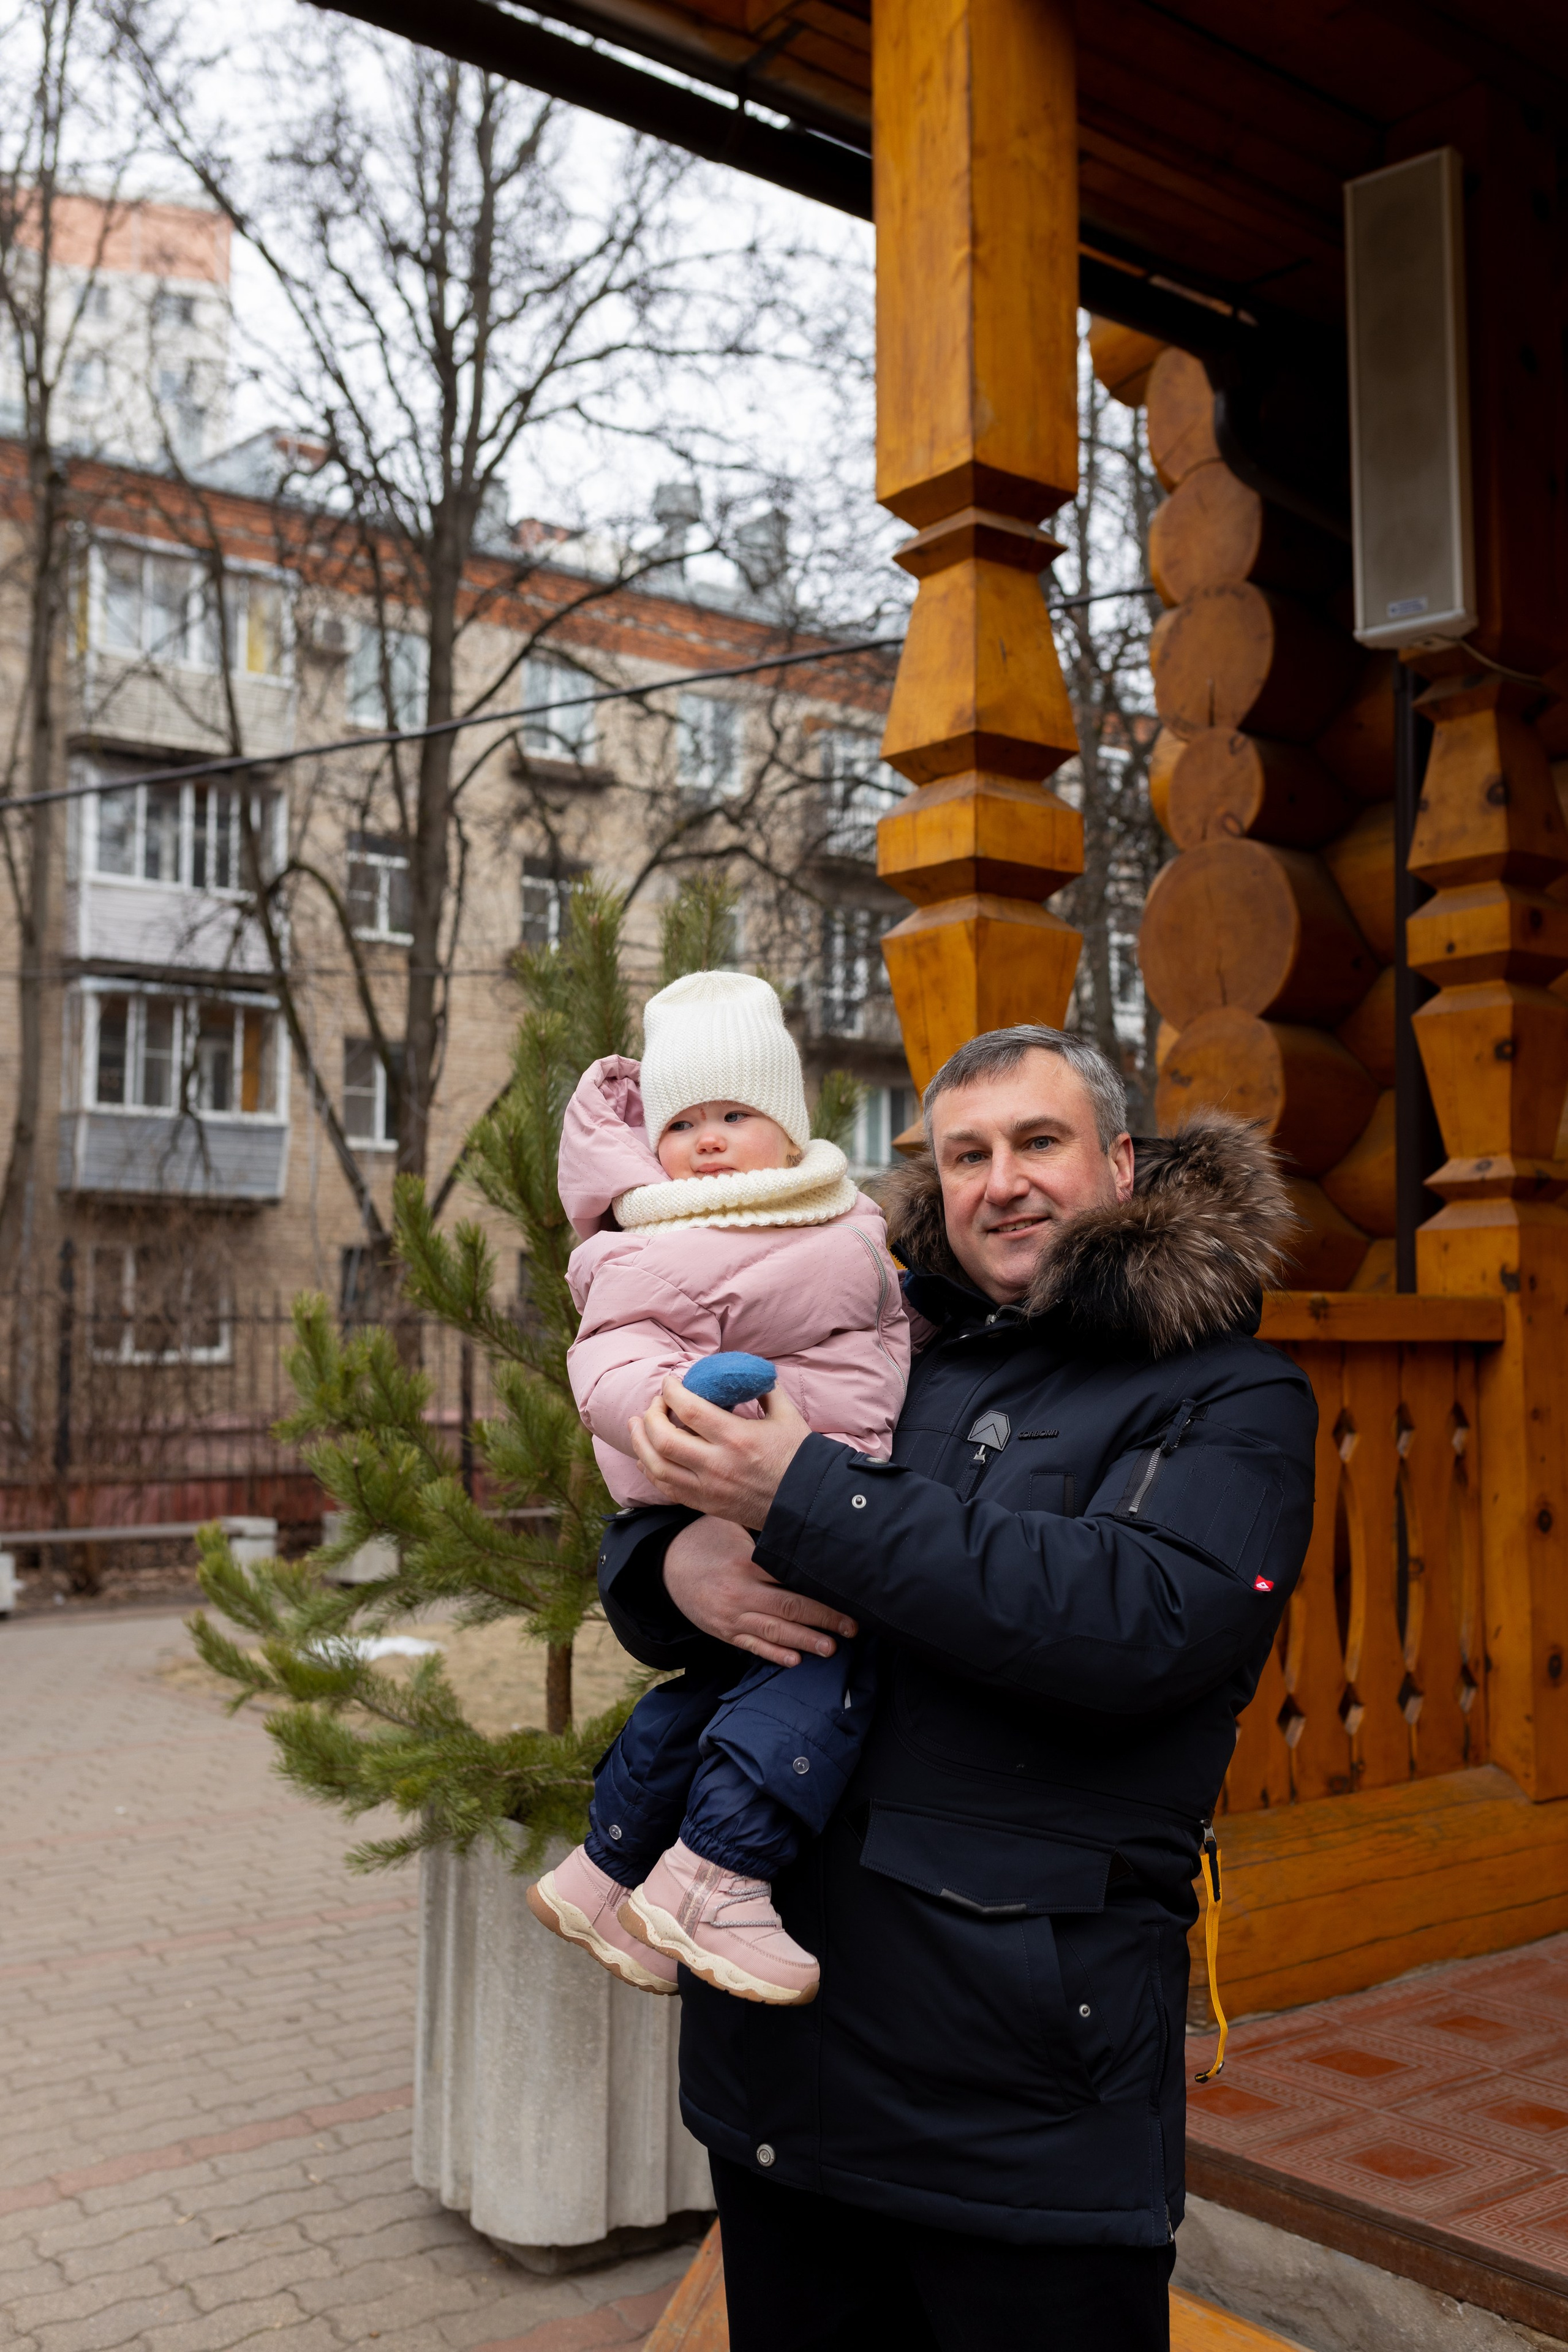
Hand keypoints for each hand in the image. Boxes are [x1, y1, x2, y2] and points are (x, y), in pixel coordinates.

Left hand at [630, 1378, 809, 1530]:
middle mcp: (717, 1465)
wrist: (808, 1505)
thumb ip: (765, 1389)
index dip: (671, 1391)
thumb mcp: (787, 1416)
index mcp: (737, 1438)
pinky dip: (650, 1469)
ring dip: (640, 1442)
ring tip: (637, 1425)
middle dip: (650, 1416)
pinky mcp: (705, 1505)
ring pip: (656, 1466)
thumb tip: (748, 1372)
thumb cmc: (799, 1458)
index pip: (689, 1410)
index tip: (669, 1381)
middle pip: (663, 1439)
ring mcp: (708, 1489)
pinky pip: (666, 1488)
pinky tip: (646, 1456)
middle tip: (655, 1404)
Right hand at [663, 1515, 856, 1668]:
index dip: (820, 1587)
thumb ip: (764, 1537)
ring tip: (831, 1648)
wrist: (666, 1564)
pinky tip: (794, 1661)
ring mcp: (730, 1616)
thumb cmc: (707, 1540)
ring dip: (805, 1641)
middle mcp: (739, 1592)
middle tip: (852, 1627)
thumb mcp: (732, 1527)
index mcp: (745, 1563)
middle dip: (823, 1619)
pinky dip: (774, 1655)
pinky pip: (752, 1646)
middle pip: (788, 1606)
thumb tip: (806, 1531)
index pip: (789, 1577)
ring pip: (773, 1632)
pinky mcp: (723, 1631)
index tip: (846, 1593)